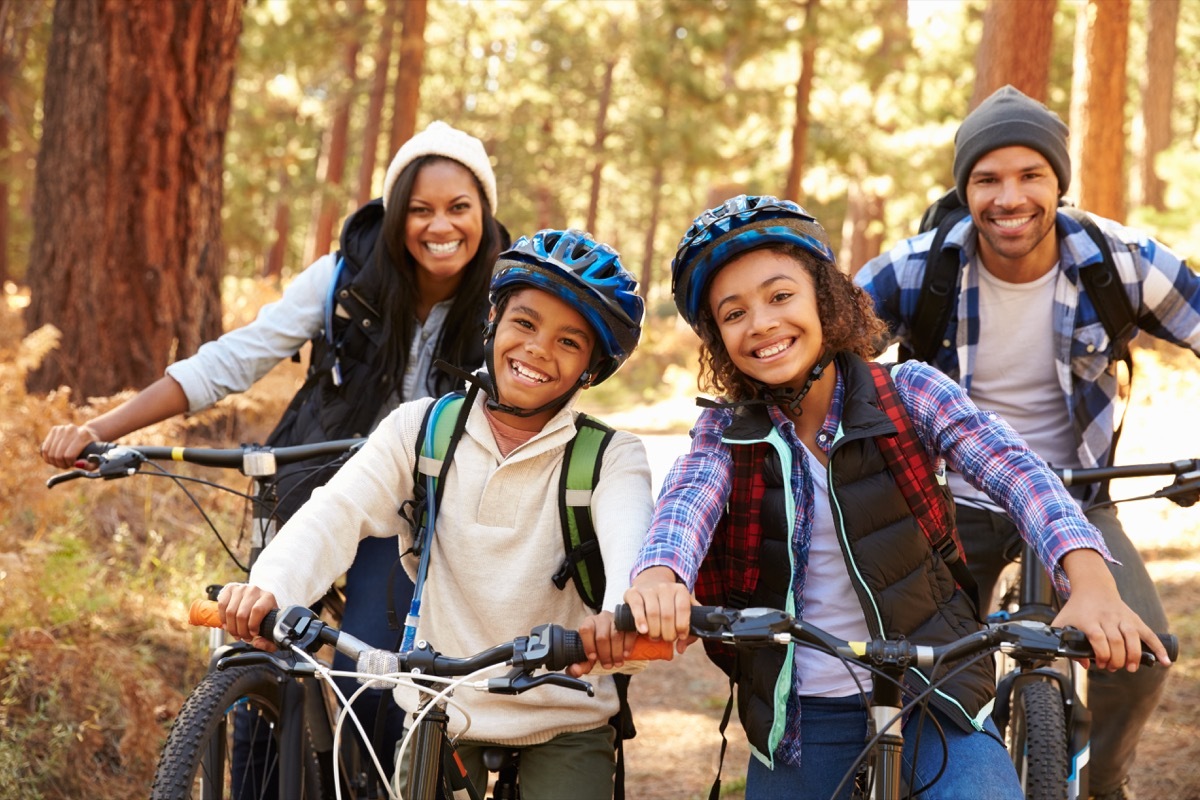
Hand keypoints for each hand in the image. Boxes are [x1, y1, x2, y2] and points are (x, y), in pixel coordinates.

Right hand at [40, 423, 101, 468]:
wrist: (88, 435)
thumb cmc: (92, 451)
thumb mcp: (96, 460)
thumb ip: (90, 465)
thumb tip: (77, 464)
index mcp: (83, 436)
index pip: (69, 455)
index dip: (69, 463)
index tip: (72, 464)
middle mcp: (72, 430)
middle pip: (58, 455)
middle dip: (60, 464)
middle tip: (65, 465)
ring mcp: (62, 428)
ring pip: (49, 452)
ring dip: (53, 461)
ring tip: (61, 462)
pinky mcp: (55, 429)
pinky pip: (45, 448)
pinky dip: (47, 457)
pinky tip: (54, 458)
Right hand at [217, 583, 278, 651]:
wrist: (256, 598)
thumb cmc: (264, 614)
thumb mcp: (271, 625)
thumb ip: (269, 641)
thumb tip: (256, 643)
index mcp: (267, 597)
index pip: (257, 610)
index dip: (253, 625)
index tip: (253, 634)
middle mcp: (254, 590)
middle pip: (242, 614)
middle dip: (241, 631)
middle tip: (244, 638)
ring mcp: (241, 589)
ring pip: (230, 612)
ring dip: (231, 628)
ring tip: (236, 634)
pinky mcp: (230, 589)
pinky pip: (222, 606)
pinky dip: (223, 619)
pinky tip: (228, 625)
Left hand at [568, 610, 637, 676]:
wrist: (618, 634)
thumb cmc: (601, 645)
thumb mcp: (590, 655)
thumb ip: (581, 664)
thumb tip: (575, 670)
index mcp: (589, 623)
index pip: (585, 630)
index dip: (588, 645)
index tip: (593, 658)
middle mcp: (602, 618)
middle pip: (602, 636)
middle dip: (605, 655)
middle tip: (607, 665)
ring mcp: (616, 619)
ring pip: (616, 636)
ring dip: (616, 653)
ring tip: (617, 663)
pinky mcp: (629, 622)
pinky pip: (628, 633)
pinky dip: (627, 646)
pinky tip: (625, 655)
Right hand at [621, 566, 695, 655]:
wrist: (650, 583)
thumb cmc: (669, 603)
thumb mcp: (683, 610)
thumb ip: (689, 630)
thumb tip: (681, 648)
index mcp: (680, 590)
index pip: (683, 609)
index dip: (682, 626)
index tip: (681, 636)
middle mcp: (665, 588)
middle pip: (667, 614)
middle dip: (668, 633)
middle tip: (667, 639)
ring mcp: (648, 589)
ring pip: (653, 613)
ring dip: (655, 631)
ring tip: (655, 637)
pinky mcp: (634, 593)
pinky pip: (637, 607)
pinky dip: (640, 621)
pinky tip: (643, 631)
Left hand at [1054, 550, 1170, 670]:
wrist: (1093, 588)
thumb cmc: (1077, 609)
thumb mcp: (1062, 622)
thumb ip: (1062, 641)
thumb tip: (1084, 664)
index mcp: (1089, 620)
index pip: (1098, 638)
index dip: (1102, 654)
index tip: (1100, 663)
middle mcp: (1107, 618)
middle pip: (1116, 641)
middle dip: (1116, 660)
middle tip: (1113, 667)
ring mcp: (1122, 618)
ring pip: (1132, 637)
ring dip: (1134, 656)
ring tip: (1131, 668)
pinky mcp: (1134, 619)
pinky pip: (1148, 634)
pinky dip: (1158, 648)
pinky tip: (1164, 661)